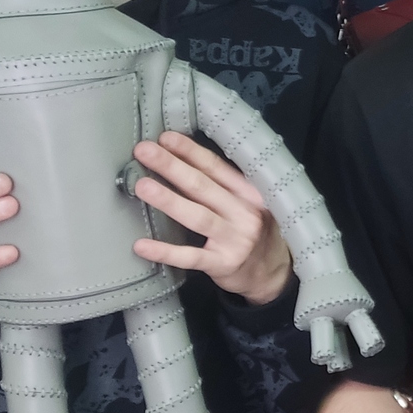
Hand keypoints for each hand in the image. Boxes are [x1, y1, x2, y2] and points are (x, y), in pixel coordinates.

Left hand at [131, 132, 291, 304]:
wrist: (270, 273)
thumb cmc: (251, 231)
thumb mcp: (248, 203)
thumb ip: (222, 185)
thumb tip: (179, 160)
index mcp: (250, 193)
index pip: (216, 167)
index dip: (190, 151)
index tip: (165, 138)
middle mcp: (246, 213)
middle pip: (203, 187)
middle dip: (172, 166)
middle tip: (144, 151)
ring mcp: (236, 239)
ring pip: (198, 216)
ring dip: (169, 200)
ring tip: (142, 186)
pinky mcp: (224, 264)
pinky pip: (191, 257)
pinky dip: (165, 251)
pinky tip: (142, 245)